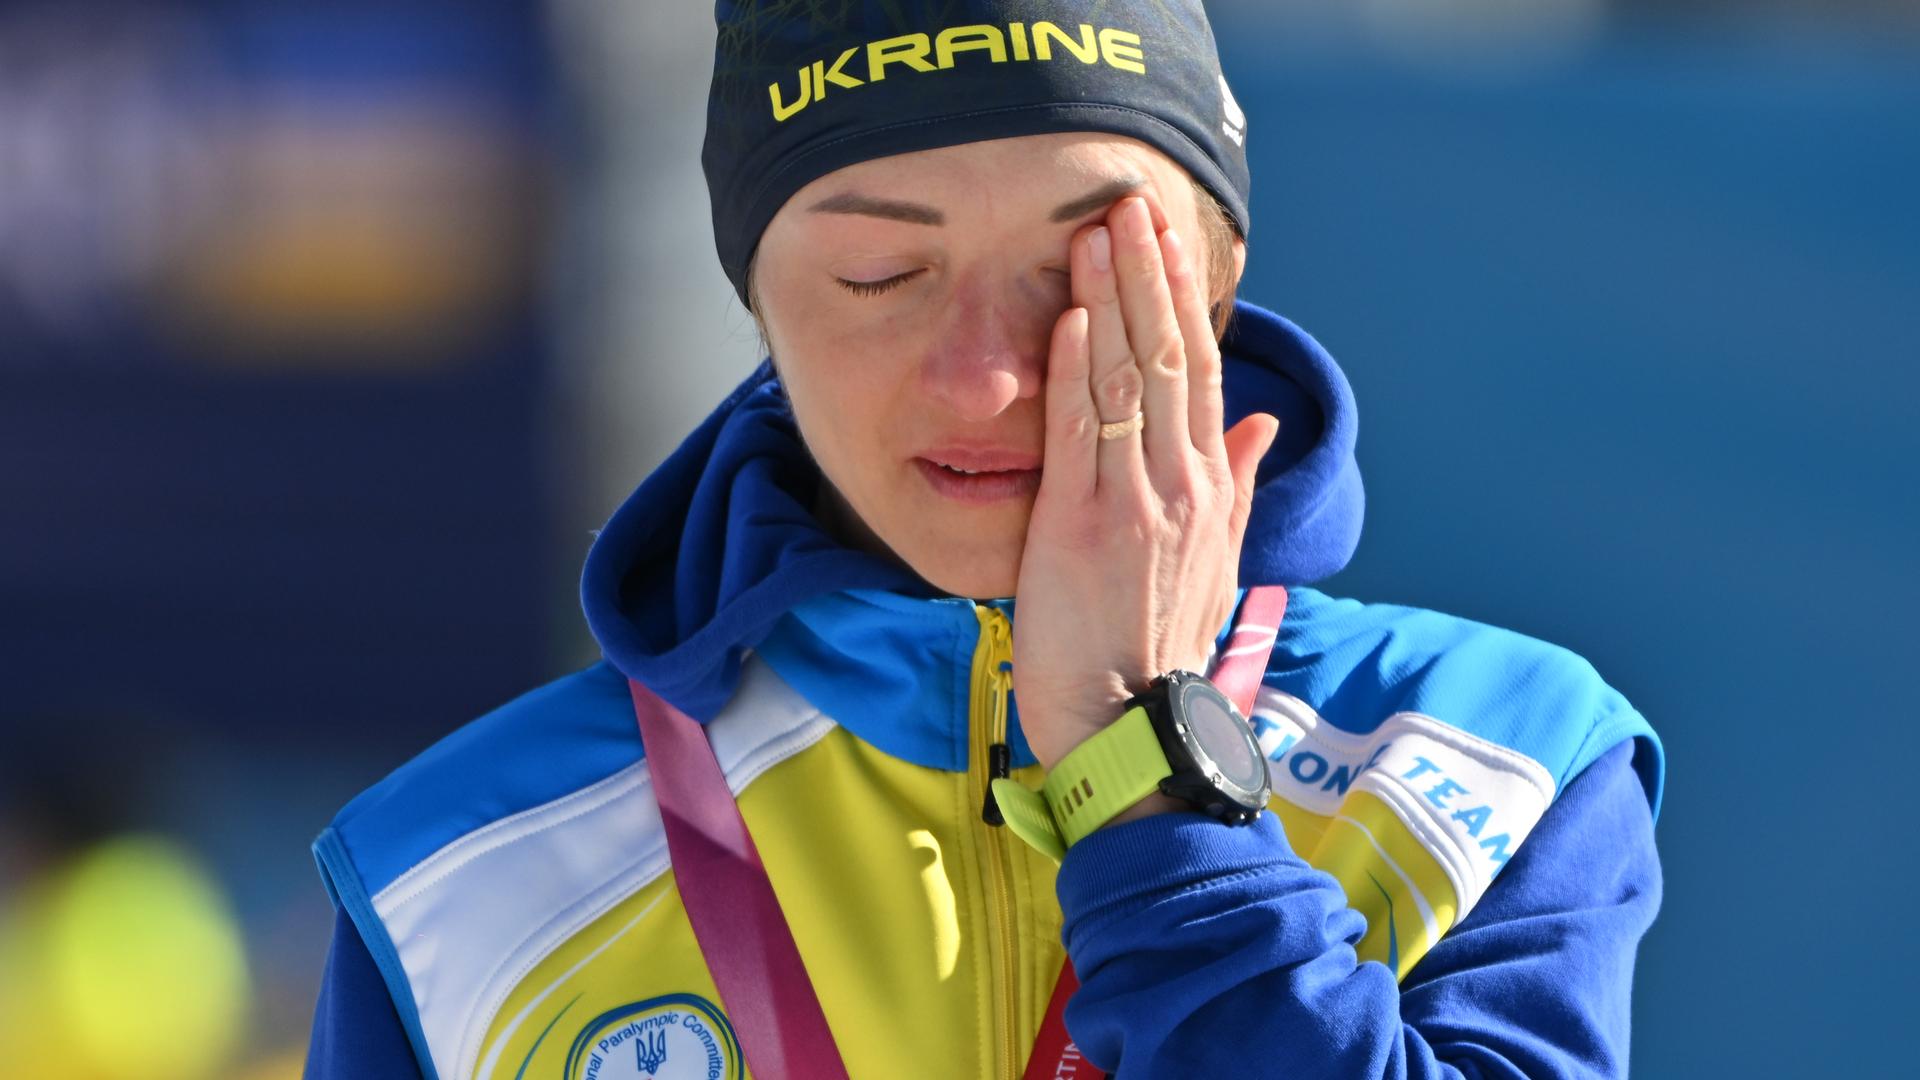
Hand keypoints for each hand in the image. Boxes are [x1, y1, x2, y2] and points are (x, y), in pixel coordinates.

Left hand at [1012, 196, 1277, 777]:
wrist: (1134, 727)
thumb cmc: (1158, 647)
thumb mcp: (1214, 562)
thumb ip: (1234, 483)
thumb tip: (1260, 423)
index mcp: (1209, 488)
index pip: (1200, 372)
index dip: (1182, 299)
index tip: (1164, 240)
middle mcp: (1182, 485)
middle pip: (1171, 358)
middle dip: (1149, 276)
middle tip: (1131, 204)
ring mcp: (1137, 503)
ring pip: (1130, 381)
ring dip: (1113, 301)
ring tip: (1098, 233)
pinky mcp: (1086, 527)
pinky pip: (1085, 434)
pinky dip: (1081, 371)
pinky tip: (1075, 315)